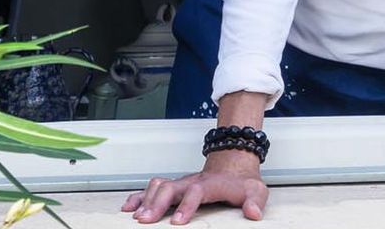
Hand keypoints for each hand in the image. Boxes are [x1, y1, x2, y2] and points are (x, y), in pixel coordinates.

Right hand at [121, 151, 269, 223]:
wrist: (234, 164)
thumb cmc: (242, 182)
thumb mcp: (256, 190)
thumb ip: (255, 201)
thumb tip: (253, 213)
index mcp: (211, 184)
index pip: (197, 192)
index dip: (186, 205)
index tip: (177, 221)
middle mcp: (192, 181)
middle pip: (171, 187)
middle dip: (157, 204)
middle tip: (147, 221)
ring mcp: (181, 183)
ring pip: (159, 186)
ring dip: (146, 200)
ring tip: (137, 217)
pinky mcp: (174, 186)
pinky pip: (152, 188)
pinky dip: (139, 196)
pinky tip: (129, 207)